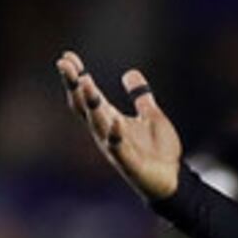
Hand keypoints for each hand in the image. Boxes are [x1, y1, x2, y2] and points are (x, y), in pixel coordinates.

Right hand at [57, 52, 184, 200]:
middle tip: (64, 64)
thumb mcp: (151, 116)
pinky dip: (116, 134)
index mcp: (110, 120)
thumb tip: (131, 73)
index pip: (86, 95)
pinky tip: (116, 120)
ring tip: (84, 83)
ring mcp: (115, 147)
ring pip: (97, 123)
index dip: (76, 76)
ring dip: (90, 104)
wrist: (173, 181)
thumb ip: (141, 97)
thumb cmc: (159, 152)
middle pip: (84, 106)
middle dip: (74, 85)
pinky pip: (118, 147)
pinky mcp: (129, 162)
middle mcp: (107, 132)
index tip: (67, 56)